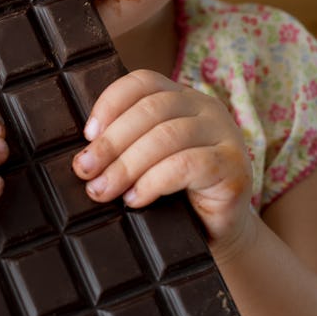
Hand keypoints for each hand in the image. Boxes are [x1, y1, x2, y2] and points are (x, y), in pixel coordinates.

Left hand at [71, 69, 253, 246]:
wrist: (217, 233)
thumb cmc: (175, 196)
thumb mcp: (148, 162)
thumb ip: (126, 145)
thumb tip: (84, 153)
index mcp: (182, 98)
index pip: (143, 82)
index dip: (110, 103)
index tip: (87, 135)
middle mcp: (206, 108)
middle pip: (151, 109)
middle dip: (111, 142)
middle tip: (86, 170)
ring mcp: (225, 134)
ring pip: (166, 137)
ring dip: (126, 165)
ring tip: (103, 190)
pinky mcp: (232, 166)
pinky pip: (186, 165)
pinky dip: (153, 182)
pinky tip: (135, 199)